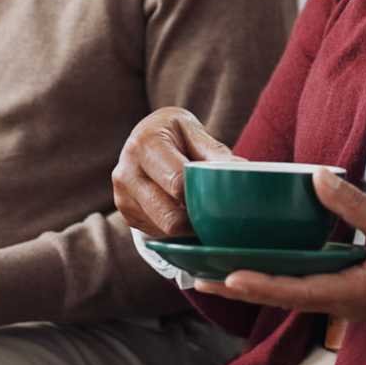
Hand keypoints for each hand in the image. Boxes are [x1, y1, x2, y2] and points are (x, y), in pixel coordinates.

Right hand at [112, 106, 241, 237]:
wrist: (142, 137)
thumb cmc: (173, 133)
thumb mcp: (192, 131)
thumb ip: (213, 152)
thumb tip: (242, 171)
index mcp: (145, 144)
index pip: (177, 182)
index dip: (202, 196)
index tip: (224, 201)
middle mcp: (126, 172)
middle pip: (170, 217)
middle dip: (197, 220)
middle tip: (219, 217)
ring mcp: (122, 197)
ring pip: (164, 230)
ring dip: (188, 227)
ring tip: (204, 214)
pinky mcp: (125, 214)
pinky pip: (157, 233)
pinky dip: (175, 229)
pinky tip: (183, 212)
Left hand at [194, 168, 365, 319]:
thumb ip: (351, 204)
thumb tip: (316, 178)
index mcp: (352, 292)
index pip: (296, 291)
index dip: (261, 285)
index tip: (228, 278)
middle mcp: (342, 301)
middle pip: (283, 297)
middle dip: (242, 289)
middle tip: (197, 280)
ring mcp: (346, 297)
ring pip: (292, 292)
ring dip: (256, 283)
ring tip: (215, 273)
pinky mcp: (350, 287)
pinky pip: (306, 283)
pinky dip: (279, 274)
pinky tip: (262, 262)